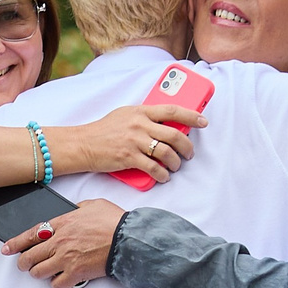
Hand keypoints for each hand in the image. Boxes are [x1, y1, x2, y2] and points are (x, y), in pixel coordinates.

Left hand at [4, 199, 124, 287]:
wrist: (129, 239)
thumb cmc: (114, 221)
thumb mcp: (93, 205)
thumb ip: (77, 209)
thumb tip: (72, 213)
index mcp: (61, 223)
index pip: (30, 234)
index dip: (15, 243)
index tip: (7, 248)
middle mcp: (59, 242)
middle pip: (29, 256)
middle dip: (23, 262)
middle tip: (24, 264)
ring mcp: (66, 259)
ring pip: (39, 272)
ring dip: (39, 273)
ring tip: (43, 272)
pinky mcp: (76, 273)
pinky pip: (57, 284)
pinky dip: (57, 283)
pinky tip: (61, 279)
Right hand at [53, 104, 205, 179]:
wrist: (84, 144)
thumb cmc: (105, 130)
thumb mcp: (126, 115)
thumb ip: (145, 117)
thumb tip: (166, 125)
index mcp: (141, 111)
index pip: (172, 110)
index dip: (192, 116)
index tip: (203, 122)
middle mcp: (140, 124)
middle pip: (174, 135)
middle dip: (187, 147)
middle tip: (189, 153)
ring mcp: (135, 142)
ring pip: (167, 153)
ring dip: (176, 163)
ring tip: (175, 166)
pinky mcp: (129, 158)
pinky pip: (154, 169)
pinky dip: (162, 175)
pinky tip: (163, 177)